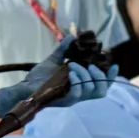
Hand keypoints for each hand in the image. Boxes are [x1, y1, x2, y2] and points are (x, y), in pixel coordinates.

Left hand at [0, 34, 118, 116]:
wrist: (24, 87)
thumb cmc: (39, 77)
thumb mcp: (54, 60)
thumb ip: (64, 49)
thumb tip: (73, 35)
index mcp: (81, 85)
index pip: (102, 85)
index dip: (110, 77)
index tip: (114, 64)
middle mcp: (80, 93)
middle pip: (101, 91)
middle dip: (100, 75)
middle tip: (90, 64)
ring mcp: (72, 98)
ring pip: (90, 90)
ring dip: (85, 75)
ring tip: (73, 65)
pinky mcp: (64, 101)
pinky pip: (76, 95)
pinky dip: (77, 82)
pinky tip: (71, 73)